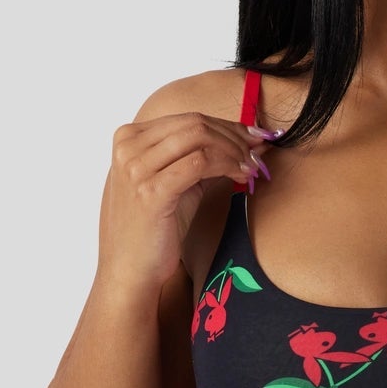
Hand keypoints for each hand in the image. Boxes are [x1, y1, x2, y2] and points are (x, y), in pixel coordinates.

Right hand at [98, 110, 278, 294]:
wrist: (131, 269)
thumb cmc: (156, 227)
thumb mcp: (176, 182)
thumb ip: (201, 157)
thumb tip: (248, 139)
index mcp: (129, 138)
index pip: (188, 119)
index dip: (228, 126)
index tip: (255, 138)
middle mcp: (128, 147)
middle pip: (195, 124)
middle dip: (234, 137)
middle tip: (257, 153)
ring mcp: (136, 168)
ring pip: (200, 139)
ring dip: (234, 151)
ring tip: (250, 168)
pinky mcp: (151, 191)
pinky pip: (200, 163)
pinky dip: (226, 165)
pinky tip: (240, 177)